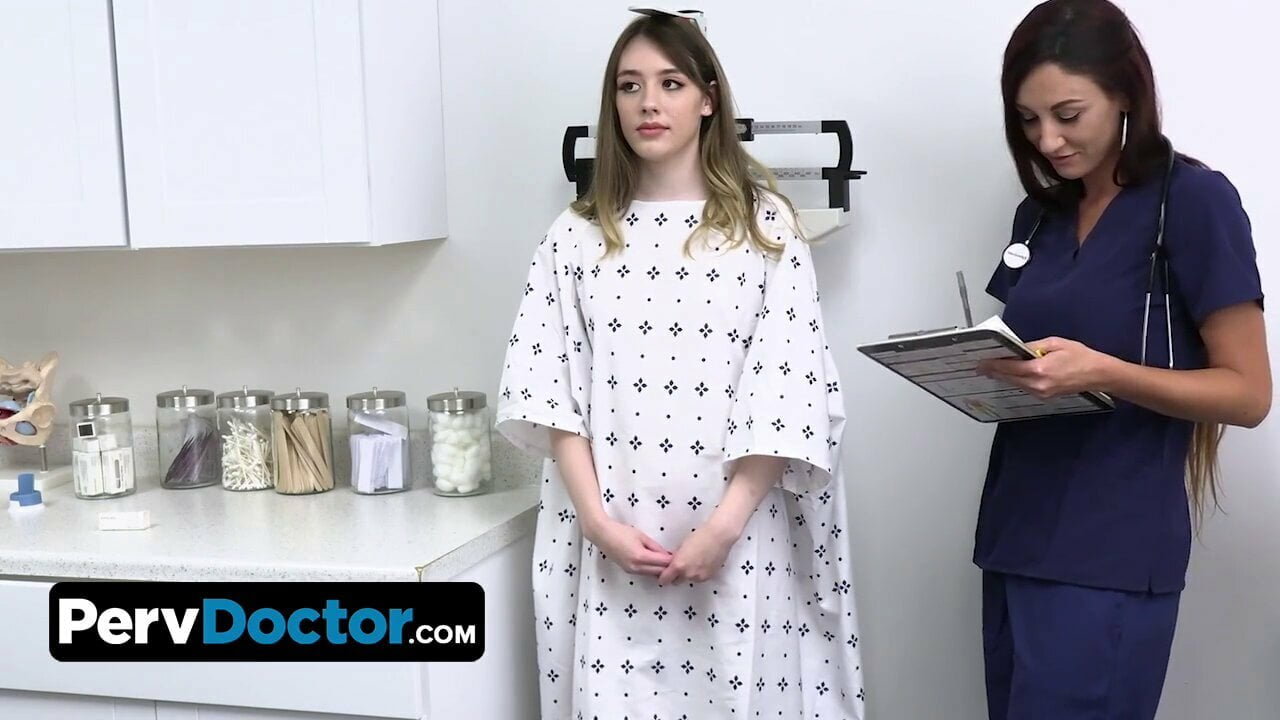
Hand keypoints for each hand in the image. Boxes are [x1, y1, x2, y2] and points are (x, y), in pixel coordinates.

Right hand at [582, 516, 672, 576]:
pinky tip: (656, 563)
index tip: (681, 556)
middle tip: (677, 561)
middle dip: (669, 567)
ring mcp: (632, 571)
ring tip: (668, 562)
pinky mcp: (628, 571)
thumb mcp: (641, 536)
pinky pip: (645, 573)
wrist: (602, 535)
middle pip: (659, 572)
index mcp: (641, 557)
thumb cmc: (621, 531)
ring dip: (661, 570)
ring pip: (652, 574)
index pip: (663, 563)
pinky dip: (652, 570)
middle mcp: (636, 567)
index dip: (673, 560)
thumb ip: (655, 547)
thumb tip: (667, 554)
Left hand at [657, 518, 739, 585]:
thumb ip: (675, 559)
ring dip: (688, 575)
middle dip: (676, 576)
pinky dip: (698, 573)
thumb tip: (672, 564)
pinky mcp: (709, 577)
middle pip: (676, 582)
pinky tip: (702, 563)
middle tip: (680, 566)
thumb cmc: (700, 536)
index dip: (664, 577)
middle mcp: (688, 575)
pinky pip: (699, 578)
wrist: (719, 536)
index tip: (665, 574)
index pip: (665, 580)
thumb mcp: (681, 546)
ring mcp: (699, 577)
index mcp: (678, 566)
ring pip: (688, 580)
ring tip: (694, 562)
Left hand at [977, 336, 1115, 398]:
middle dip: (994, 372)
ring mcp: (1041, 392)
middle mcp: (1038, 384)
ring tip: (990, 369)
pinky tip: (1009, 374)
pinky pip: (1024, 387)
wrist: (1098, 374)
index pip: (1009, 367)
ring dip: (1003, 376)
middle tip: (980, 366)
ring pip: (1015, 384)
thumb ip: (1033, 347)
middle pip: (1009, 378)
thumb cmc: (1080, 356)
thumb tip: (1016, 348)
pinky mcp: (1045, 396)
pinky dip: (1015, 380)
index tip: (982, 362)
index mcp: (1039, 369)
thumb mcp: (1055, 343)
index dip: (993, 364)